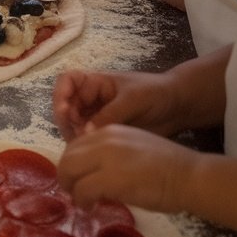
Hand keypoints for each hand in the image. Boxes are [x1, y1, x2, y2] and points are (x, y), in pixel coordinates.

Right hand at [53, 68, 182, 141]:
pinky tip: (91, 154)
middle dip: (66, 121)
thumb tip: (86, 133)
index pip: (67, 82)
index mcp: (95, 82)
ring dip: (73, 136)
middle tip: (77, 136)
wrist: (177, 108)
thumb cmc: (154, 93)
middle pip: (65, 107)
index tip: (65, 110)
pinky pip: (86, 139)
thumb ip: (108, 114)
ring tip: (85, 148)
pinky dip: (84, 147)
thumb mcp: (131, 99)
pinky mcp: (104, 133)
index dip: (60, 94)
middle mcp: (91, 99)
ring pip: (73, 126)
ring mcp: (96, 117)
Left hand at [56, 123, 198, 213]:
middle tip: (74, 192)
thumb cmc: (169, 166)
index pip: (76, 145)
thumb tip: (95, 173)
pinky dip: (82, 201)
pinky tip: (91, 207)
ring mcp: (106, 158)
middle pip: (68, 157)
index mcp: (110, 130)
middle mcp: (104, 139)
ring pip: (69, 170)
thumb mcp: (133, 148)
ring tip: (82, 201)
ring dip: (71, 189)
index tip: (78, 179)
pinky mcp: (110, 178)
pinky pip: (82, 190)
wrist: (188, 175)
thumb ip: (112, 155)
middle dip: (66, 176)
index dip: (73, 165)